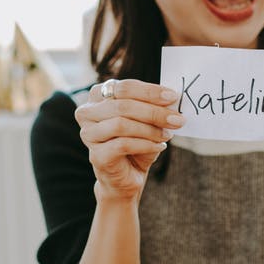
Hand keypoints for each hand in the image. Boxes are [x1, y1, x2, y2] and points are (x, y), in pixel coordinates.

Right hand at [75, 79, 183, 201]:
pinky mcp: (96, 155)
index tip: (173, 97)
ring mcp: (88, 134)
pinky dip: (145, 144)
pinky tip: (160, 146)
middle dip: (153, 112)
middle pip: (122, 106)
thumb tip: (172, 99)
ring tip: (167, 135)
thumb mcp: (145, 120)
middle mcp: (87, 112)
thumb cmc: (136, 143)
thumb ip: (153, 106)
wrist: (127, 176)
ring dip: (150, 129)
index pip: (124, 87)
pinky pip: (123, 145)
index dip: (149, 91)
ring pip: (121, 125)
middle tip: (177, 119)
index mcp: (97, 95)